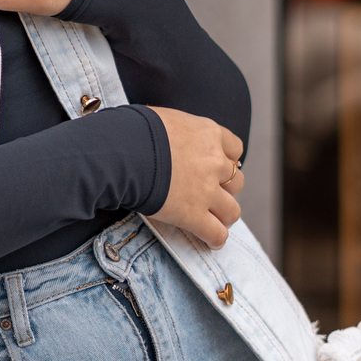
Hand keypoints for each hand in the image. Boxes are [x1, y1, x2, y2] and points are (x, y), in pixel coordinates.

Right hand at [144, 109, 243, 249]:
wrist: (123, 151)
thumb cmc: (136, 130)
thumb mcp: (165, 119)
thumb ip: (180, 130)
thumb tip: (171, 135)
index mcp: (209, 134)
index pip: (235, 149)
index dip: (226, 160)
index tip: (215, 167)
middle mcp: (214, 162)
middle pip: (236, 181)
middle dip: (225, 189)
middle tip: (209, 193)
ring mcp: (206, 191)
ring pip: (232, 210)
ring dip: (224, 216)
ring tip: (214, 220)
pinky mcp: (193, 215)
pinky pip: (216, 233)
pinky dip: (215, 239)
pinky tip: (210, 241)